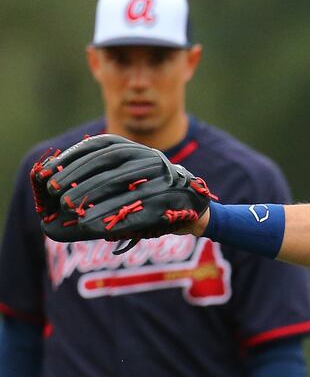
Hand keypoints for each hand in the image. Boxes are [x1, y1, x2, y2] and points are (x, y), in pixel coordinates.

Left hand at [31, 134, 216, 253]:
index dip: (73, 158)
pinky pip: (147, 211)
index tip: (47, 174)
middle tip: (58, 198)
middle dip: (81, 181)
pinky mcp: (178, 202)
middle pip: (111, 164)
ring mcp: (168, 178)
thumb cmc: (149, 197)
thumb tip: (50, 189)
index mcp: (137, 149)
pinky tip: (100, 231)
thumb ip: (93, 181)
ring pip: (128, 188)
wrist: (195, 209)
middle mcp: (153, 158)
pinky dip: (122, 221)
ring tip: (77, 218)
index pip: (101, 145)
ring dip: (100, 204)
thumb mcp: (125, 182)